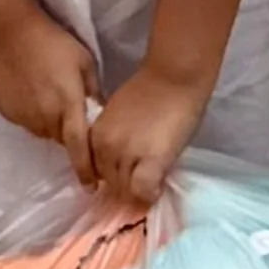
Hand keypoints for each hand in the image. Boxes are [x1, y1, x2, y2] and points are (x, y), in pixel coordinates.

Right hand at [0, 2, 100, 183]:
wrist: (8, 33)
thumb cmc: (52, 43)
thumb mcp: (84, 61)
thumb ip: (94, 91)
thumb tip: (99, 112)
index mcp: (68, 106)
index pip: (79, 148)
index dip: (86, 170)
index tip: (91, 188)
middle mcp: (46, 118)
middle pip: (62, 139)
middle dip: (70, 132)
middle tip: (71, 108)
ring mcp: (24, 117)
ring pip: (44, 131)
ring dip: (51, 122)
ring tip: (50, 94)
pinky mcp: (8, 113)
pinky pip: (27, 121)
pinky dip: (34, 113)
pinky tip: (32, 91)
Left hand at [89, 60, 209, 216]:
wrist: (174, 75)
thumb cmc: (151, 89)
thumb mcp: (118, 116)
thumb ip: (114, 139)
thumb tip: (120, 165)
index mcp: (95, 135)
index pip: (94, 170)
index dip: (112, 174)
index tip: (126, 174)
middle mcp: (105, 147)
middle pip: (110, 183)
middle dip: (126, 183)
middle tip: (144, 176)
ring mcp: (127, 155)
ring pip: (127, 190)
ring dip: (139, 189)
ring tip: (155, 179)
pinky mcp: (151, 162)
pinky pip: (144, 191)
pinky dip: (151, 193)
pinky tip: (159, 184)